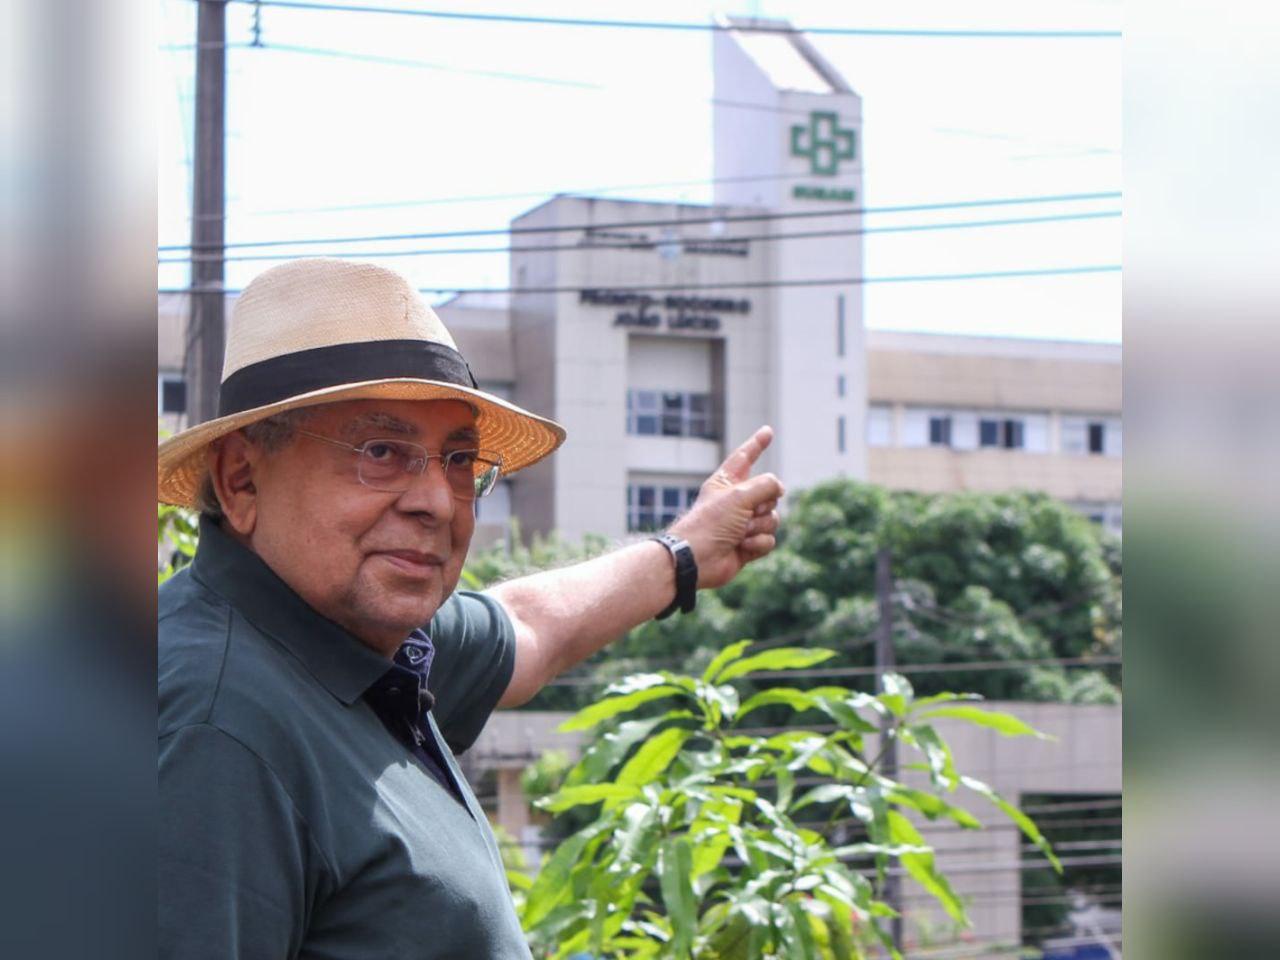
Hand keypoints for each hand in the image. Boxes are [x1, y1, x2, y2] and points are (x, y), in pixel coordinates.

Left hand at [668, 426, 784, 589]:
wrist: (698, 559)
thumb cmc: (711, 523)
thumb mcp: (740, 495)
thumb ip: (766, 485)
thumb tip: (780, 489)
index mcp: (727, 483)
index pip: (745, 457)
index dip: (757, 444)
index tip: (767, 431)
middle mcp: (736, 501)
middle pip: (769, 494)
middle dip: (763, 505)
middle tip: (745, 513)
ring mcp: (743, 523)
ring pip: (772, 518)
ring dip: (759, 526)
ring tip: (739, 533)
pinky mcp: (748, 544)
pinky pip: (769, 540)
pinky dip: (758, 543)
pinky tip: (742, 547)